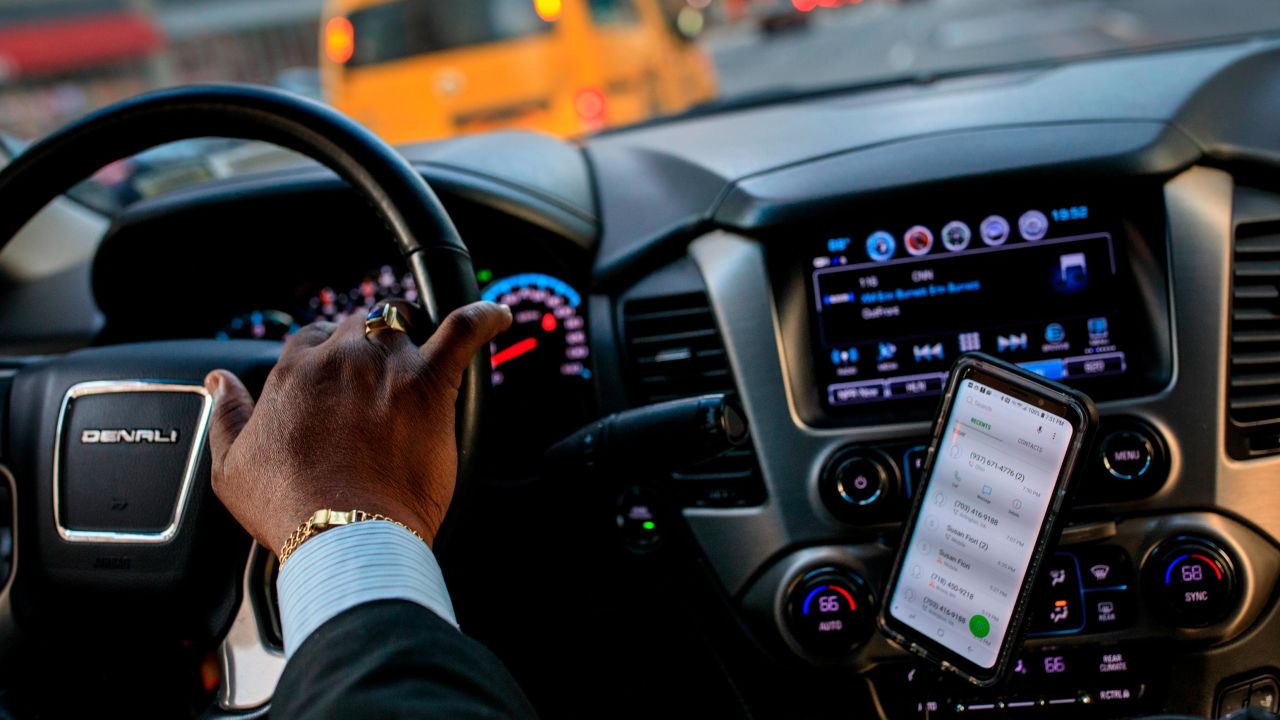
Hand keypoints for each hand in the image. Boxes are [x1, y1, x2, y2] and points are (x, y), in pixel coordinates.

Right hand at [205, 301, 511, 555]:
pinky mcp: (430, 384)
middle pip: (358, 328)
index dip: (327, 357)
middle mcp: (340, 358)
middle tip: (377, 382)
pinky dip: (483, 318)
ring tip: (419, 359)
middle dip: (367, 346)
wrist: (344, 534)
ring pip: (401, 326)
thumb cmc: (290, 507)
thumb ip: (227, 414)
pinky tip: (496, 314)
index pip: (313, 339)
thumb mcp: (232, 466)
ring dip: (409, 338)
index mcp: (294, 373)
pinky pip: (463, 332)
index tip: (335, 381)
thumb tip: (219, 380)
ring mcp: (387, 366)